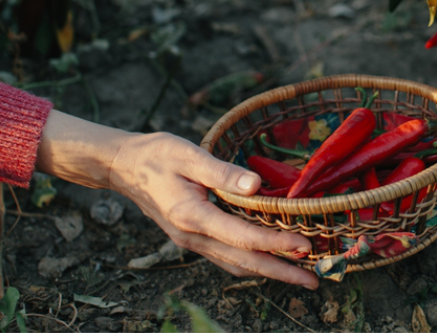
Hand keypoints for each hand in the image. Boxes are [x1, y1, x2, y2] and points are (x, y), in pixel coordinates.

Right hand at [37, 111, 317, 288]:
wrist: (122, 166)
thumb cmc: (157, 155)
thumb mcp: (189, 155)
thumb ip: (223, 172)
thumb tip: (256, 185)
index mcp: (192, 216)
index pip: (242, 236)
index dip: (276, 243)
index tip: (305, 245)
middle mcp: (192, 236)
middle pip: (243, 261)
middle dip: (281, 272)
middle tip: (314, 281)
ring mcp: (191, 241)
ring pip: (236, 263)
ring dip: (269, 271)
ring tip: (301, 275)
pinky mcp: (194, 237)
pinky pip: (227, 256)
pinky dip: (252, 262)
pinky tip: (270, 261)